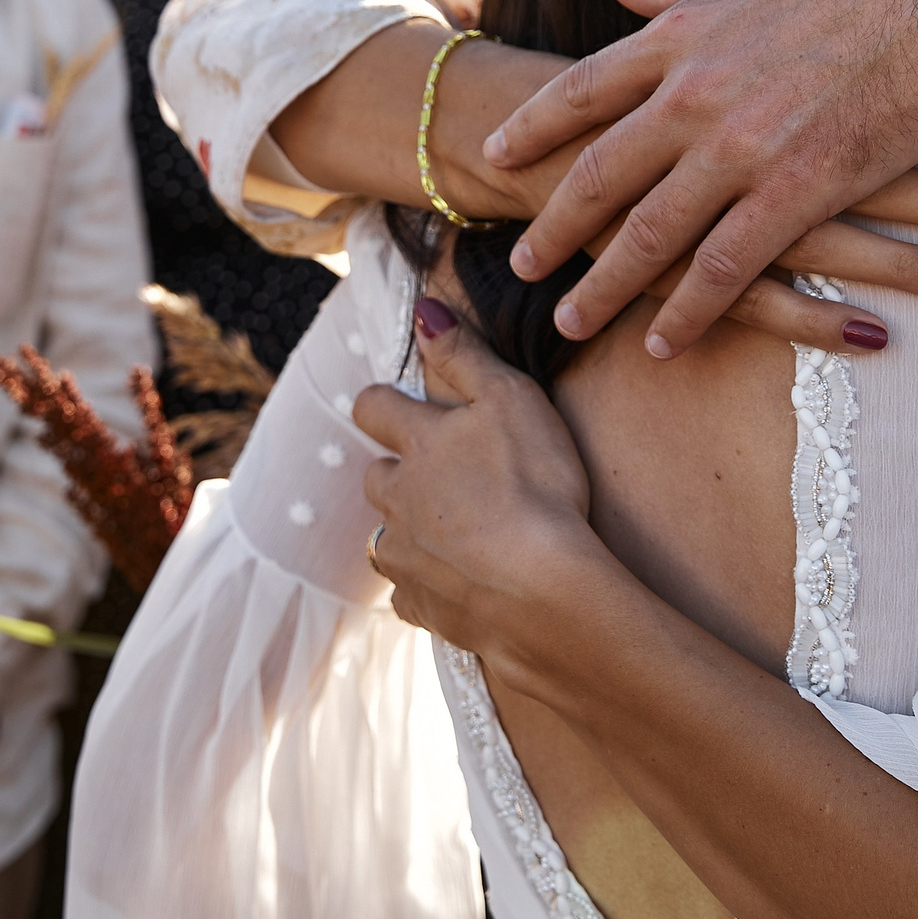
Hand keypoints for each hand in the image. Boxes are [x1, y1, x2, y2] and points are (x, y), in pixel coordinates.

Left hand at [354, 299, 604, 661]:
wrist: (544, 592)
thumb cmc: (536, 485)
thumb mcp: (510, 399)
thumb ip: (464, 354)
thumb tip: (423, 310)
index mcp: (417, 444)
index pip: (372, 408)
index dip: (384, 402)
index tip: (404, 405)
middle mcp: (397, 498)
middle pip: (377, 477)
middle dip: (401, 472)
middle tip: (445, 476)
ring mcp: (404, 557)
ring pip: (388, 536)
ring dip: (412, 530)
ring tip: (457, 533)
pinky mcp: (421, 608)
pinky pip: (410, 592)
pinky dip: (428, 584)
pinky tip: (462, 584)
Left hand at [391, 22, 917, 357]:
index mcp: (682, 35)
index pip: (583, 89)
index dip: (532, 128)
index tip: (493, 156)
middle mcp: (693, 93)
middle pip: (599, 173)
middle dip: (553, 226)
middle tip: (518, 265)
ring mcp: (740, 145)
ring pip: (648, 232)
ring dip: (603, 284)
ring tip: (568, 321)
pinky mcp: (798, 190)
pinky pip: (724, 267)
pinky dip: (688, 311)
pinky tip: (662, 342)